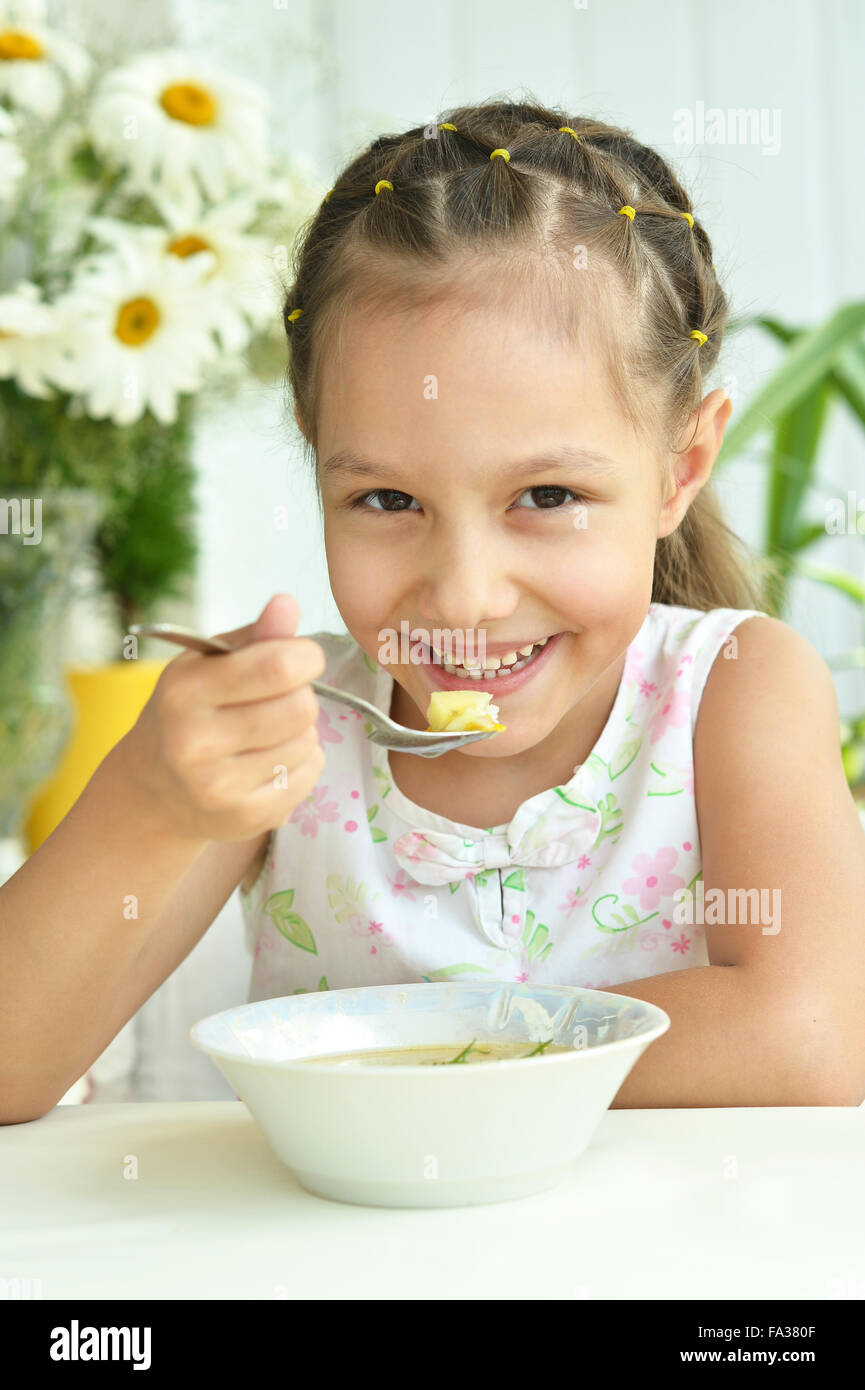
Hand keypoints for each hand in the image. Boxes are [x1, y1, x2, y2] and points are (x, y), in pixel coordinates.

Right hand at [122, 594, 326, 840]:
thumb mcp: (208, 665)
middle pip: (300, 708)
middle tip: (278, 700)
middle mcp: (195, 741)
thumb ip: (255, 635)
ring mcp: (219, 786)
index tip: (300, 659)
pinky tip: (269, 762)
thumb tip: (288, 602)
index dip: (305, 657)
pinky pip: (308, 776)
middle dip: (301, 697)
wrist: (154, 789)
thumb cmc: (189, 711)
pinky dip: (301, 764)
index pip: (278, 667)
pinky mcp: (244, 817)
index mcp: (185, 691)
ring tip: (267, 733)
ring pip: (307, 742)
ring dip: (299, 733)